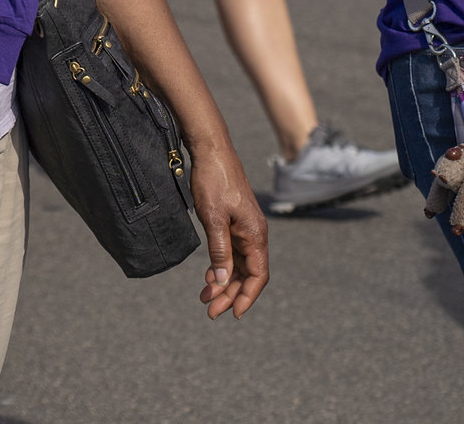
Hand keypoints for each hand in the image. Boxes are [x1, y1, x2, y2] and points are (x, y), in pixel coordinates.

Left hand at [186, 136, 269, 319]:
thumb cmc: (214, 181)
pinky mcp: (234, 222)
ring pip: (238, 265)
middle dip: (230, 294)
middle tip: (210, 310)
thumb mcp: (213, 218)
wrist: (211, 150)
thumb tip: (223, 282)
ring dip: (224, 283)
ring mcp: (244, 228)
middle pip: (248, 274)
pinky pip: (231, 253)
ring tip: (205, 297)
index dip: (247, 296)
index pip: (259, 275)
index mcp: (255, 234)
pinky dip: (221, 267)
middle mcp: (254, 234)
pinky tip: (208, 276)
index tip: (232, 313)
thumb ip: (220, 251)